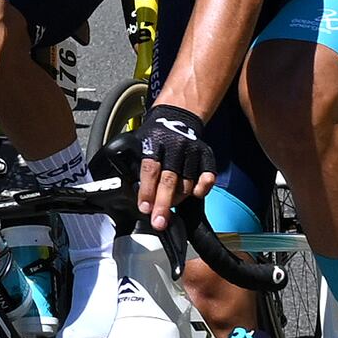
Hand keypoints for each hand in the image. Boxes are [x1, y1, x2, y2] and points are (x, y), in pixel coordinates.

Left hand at [123, 101, 214, 234]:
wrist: (178, 115)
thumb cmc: (156, 135)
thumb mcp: (140, 142)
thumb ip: (137, 164)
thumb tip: (130, 192)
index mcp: (155, 141)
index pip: (150, 169)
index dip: (147, 191)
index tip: (144, 208)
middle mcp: (175, 146)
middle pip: (169, 180)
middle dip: (163, 204)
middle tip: (159, 222)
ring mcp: (192, 150)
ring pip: (187, 183)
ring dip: (178, 199)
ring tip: (169, 207)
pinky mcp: (206, 154)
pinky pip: (208, 177)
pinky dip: (202, 189)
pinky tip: (194, 194)